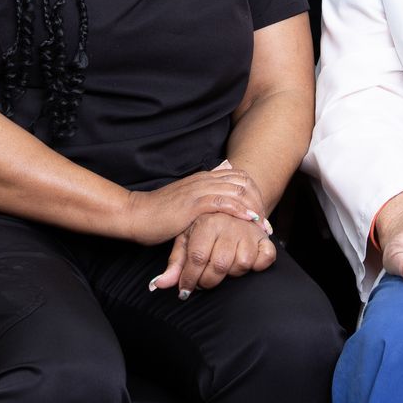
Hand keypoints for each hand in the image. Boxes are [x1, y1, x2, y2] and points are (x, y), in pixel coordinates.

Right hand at [124, 169, 262, 244]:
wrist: (137, 215)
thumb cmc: (159, 214)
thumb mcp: (185, 203)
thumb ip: (202, 199)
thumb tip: (219, 204)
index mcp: (203, 177)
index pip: (239, 177)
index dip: (255, 194)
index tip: (261, 215)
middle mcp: (204, 179)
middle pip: (244, 182)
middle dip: (259, 201)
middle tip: (265, 223)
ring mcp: (198, 190)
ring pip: (238, 190)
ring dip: (254, 207)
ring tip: (262, 226)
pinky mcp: (193, 204)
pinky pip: (224, 203)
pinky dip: (240, 211)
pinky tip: (249, 221)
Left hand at [150, 210, 276, 298]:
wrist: (228, 204)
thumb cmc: (202, 227)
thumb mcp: (185, 240)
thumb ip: (174, 264)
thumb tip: (158, 285)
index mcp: (207, 223)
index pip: (197, 257)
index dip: (189, 278)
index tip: (184, 290)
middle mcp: (228, 224)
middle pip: (219, 264)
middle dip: (208, 281)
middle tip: (203, 283)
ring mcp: (248, 230)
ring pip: (242, 263)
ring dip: (232, 274)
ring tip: (222, 270)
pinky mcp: (263, 237)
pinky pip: (266, 257)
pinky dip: (258, 265)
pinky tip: (244, 264)